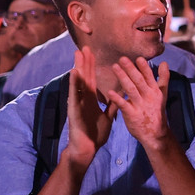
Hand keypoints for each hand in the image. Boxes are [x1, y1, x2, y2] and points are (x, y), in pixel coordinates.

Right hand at [64, 47, 116, 162]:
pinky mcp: (74, 110)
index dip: (91, 66)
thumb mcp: (107, 116)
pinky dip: (74, 83)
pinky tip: (74, 72)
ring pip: (77, 83)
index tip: (92, 52)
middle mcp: (82, 99)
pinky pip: (74, 94)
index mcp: (90, 100)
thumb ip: (112, 104)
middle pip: (83, 77)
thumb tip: (120, 93)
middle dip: (84, 62)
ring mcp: (77, 103)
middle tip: (83, 46)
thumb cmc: (95, 134)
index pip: (91, 79)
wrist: (87, 149)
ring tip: (78, 54)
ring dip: (78, 67)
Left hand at [107, 57, 169, 147]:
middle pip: (139, 81)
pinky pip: (124, 105)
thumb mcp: (162, 94)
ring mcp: (140, 106)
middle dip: (131, 69)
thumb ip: (163, 78)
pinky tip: (110, 91)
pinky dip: (117, 98)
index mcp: (155, 91)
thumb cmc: (156, 112)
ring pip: (131, 89)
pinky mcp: (132, 115)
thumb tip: (164, 62)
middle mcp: (148, 97)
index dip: (144, 68)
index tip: (138, 58)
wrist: (155, 134)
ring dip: (123, 77)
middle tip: (122, 58)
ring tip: (115, 67)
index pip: (150, 77)